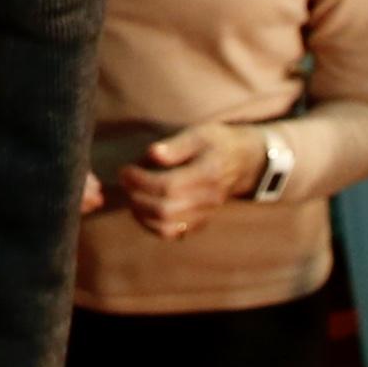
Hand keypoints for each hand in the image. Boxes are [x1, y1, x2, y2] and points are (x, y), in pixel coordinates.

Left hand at [104, 121, 271, 239]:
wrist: (243, 161)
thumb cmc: (216, 143)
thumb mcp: (199, 133)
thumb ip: (176, 145)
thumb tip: (153, 154)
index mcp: (208, 174)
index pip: (168, 186)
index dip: (141, 180)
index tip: (126, 170)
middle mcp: (208, 199)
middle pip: (165, 209)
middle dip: (137, 197)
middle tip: (125, 181)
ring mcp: (205, 214)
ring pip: (167, 226)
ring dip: (141, 213)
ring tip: (130, 194)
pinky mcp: (200, 222)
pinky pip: (172, 233)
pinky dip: (151, 225)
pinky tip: (141, 209)